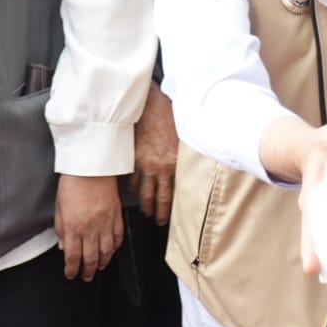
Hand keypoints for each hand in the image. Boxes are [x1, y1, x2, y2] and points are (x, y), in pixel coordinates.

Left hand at [54, 173, 122, 280]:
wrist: (91, 168)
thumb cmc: (72, 184)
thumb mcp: (59, 208)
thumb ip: (61, 229)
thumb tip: (64, 247)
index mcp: (74, 227)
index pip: (73, 256)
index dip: (72, 269)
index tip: (71, 274)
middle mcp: (91, 229)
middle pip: (91, 257)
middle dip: (88, 271)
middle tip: (87, 277)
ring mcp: (106, 223)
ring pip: (107, 250)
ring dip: (103, 262)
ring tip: (100, 268)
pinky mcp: (116, 216)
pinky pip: (118, 236)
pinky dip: (116, 246)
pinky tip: (112, 251)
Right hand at [133, 81, 177, 224]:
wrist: (150, 104)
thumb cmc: (170, 117)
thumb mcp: (184, 138)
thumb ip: (186, 156)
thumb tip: (193, 168)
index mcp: (175, 163)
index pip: (175, 192)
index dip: (173, 206)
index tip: (173, 215)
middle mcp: (160, 166)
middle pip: (159, 197)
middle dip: (158, 212)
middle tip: (158, 221)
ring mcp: (145, 164)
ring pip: (144, 191)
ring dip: (145, 204)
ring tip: (145, 211)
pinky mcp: (134, 159)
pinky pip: (133, 179)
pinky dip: (133, 187)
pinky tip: (134, 193)